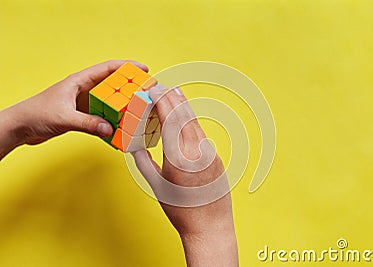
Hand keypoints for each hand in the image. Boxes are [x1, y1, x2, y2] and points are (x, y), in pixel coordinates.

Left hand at [0, 60, 147, 158]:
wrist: (22, 127)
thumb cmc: (36, 114)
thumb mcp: (64, 117)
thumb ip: (87, 123)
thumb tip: (109, 129)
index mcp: (79, 82)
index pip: (107, 69)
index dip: (126, 67)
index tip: (143, 69)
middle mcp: (84, 91)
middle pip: (112, 85)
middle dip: (129, 87)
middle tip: (145, 93)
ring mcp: (84, 104)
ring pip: (109, 102)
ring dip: (122, 107)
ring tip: (136, 113)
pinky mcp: (82, 116)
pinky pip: (102, 117)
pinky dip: (112, 122)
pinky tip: (120, 129)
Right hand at [133, 86, 237, 265]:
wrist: (209, 226)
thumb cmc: (180, 210)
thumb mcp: (156, 186)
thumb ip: (144, 162)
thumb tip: (137, 146)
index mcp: (178, 157)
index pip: (169, 120)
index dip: (161, 101)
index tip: (155, 89)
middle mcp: (196, 151)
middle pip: (184, 116)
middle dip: (173, 98)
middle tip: (165, 86)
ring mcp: (209, 154)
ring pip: (195, 125)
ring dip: (183, 109)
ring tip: (175, 96)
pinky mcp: (216, 159)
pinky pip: (201, 137)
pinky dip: (191, 125)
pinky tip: (185, 122)